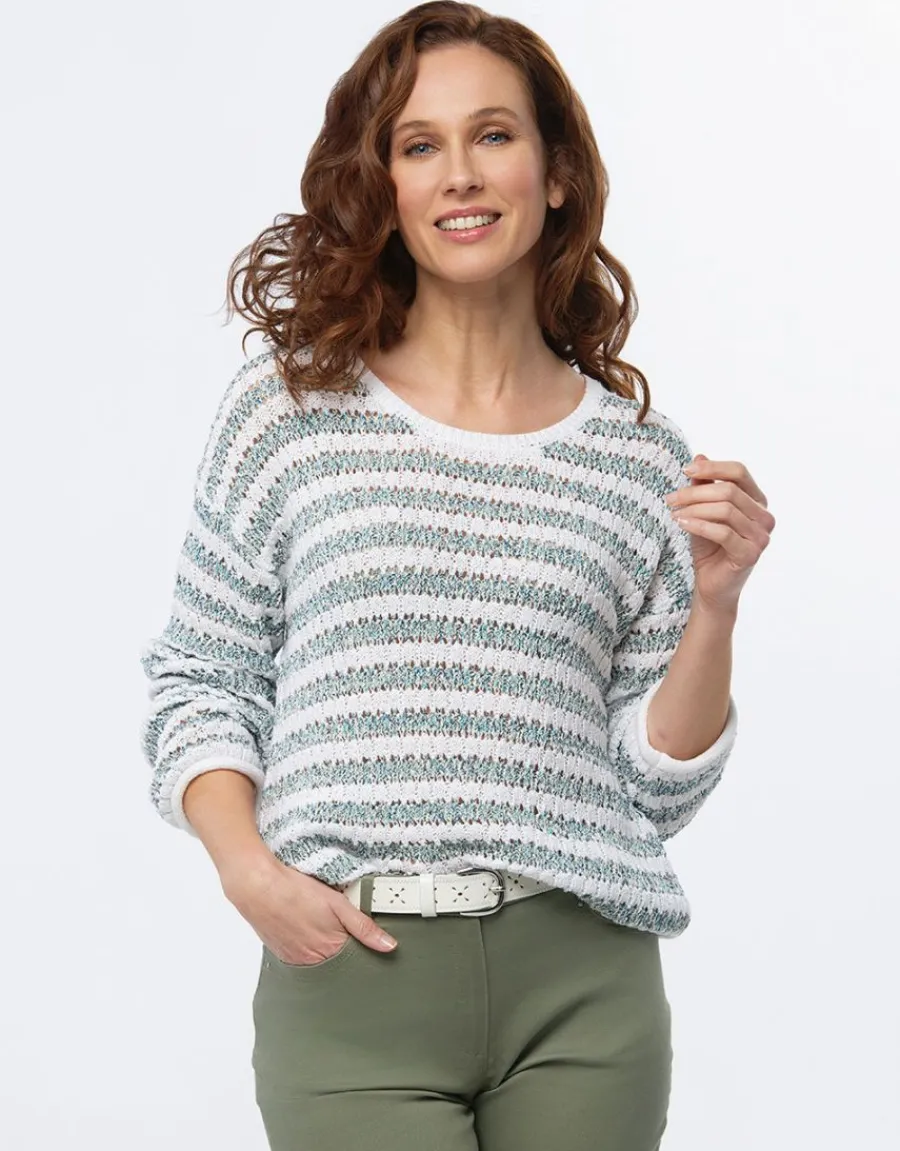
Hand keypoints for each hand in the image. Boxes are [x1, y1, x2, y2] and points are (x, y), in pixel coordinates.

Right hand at [222, 855, 397, 964]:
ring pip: (321, 961)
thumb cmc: (296, 891)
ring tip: (324, 927)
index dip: (365, 951)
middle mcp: (313, 962)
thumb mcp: (337, 904)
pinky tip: (308, 930)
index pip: (357, 961)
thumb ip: (364, 927)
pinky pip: (303, 958)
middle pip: (339, 963)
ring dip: (326, 949)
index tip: (370, 943)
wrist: (257, 887)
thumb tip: (389, 946)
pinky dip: (309, 947)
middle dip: (345, 951)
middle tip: (345, 931)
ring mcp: (296, 960)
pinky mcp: (283, 955)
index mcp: (330, 950)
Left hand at [665, 454, 774, 613]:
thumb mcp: (702, 511)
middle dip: (694, 492)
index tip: (685, 470)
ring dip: (694, 508)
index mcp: (757, 501)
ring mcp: (761, 537)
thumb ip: (704, 485)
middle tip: (670, 499)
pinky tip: (681, 523)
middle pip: (728, 490)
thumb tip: (700, 456)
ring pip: (725, 510)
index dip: (712, 467)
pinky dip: (698, 524)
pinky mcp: (750, 554)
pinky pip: (722, 532)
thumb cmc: (708, 547)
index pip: (739, 472)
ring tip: (674, 513)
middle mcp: (765, 517)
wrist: (711, 585)